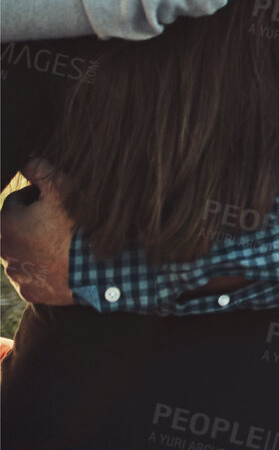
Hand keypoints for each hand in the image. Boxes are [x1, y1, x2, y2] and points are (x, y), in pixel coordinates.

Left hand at [0, 160, 76, 305]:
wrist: (99, 268)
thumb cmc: (79, 225)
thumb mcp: (63, 188)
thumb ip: (40, 168)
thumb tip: (27, 158)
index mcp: (6, 222)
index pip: (18, 201)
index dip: (40, 198)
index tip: (59, 203)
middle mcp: (3, 249)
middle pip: (20, 227)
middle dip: (36, 223)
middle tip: (64, 222)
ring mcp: (17, 273)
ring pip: (25, 252)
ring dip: (39, 246)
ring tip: (66, 243)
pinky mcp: (30, 291)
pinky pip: (34, 276)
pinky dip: (45, 269)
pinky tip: (64, 263)